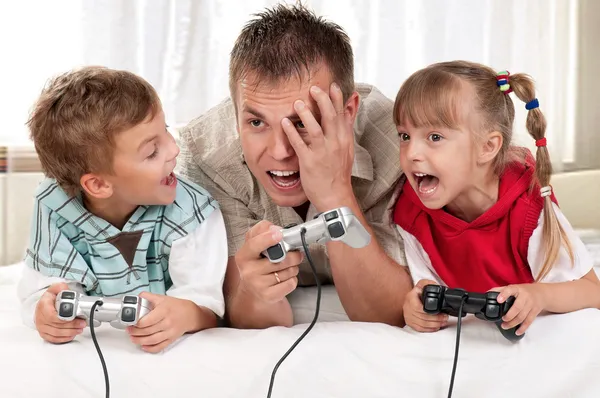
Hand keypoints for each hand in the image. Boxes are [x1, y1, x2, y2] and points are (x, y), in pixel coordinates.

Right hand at [34, 283, 85, 343]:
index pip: (52, 316)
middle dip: (72, 326)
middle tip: (82, 324)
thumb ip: (60, 287)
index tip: (75, 317)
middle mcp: (40, 318)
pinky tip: (71, 335)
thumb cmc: (50, 298)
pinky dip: (63, 338)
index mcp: (43, 306)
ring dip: (70, 333)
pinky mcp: (44, 333)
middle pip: (56, 326)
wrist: (43, 305)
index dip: (64, 319)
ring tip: (79, 329)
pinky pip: (53, 339)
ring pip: (56, 333)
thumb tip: (65, 289)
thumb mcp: (55, 289)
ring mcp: (41, 327)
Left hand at [127, 293, 203, 352]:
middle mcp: (167, 322)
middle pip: (148, 331)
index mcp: (164, 311)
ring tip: (132, 338)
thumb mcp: (162, 298)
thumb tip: (136, 297)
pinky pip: (160, 347)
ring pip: (152, 340)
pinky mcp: (171, 339)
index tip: (131, 322)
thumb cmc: (175, 306)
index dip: (137, 323)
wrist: (190, 314)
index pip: (148, 320)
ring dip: (139, 341)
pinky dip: (150, 348)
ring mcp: (170, 332)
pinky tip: (143, 346)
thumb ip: (148, 297)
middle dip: (135, 332)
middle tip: (129, 330)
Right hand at [233, 220, 300, 303]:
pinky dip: (292, 279)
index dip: (268, 238)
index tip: (279, 234)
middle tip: (295, 253)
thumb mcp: (255, 244)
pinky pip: (291, 283)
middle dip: (293, 255)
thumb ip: (263, 231)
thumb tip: (275, 229)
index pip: (254, 245)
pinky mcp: (269, 296)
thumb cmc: (257, 263)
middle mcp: (249, 271)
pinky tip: (285, 278)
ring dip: (293, 267)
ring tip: (287, 267)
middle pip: (280, 259)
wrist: (252, 291)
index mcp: (244, 256)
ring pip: (288, 271)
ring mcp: (258, 285)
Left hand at [281, 82, 355, 210]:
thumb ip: (346, 126)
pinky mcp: (310, 162)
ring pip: (315, 129)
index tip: (331, 85)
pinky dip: (292, 132)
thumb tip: (351, 106)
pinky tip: (284, 122)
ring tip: (298, 102)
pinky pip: (300, 144)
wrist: (335, 196)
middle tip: (313, 88)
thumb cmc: (338, 172)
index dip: (337, 99)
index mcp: (344, 140)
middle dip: (322, 101)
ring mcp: (323, 153)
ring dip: (306, 114)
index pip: (342, 115)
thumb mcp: (347, 148)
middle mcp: (335, 144)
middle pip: (330, 117)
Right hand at [403, 279, 447, 331]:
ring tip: (443, 322)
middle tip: (445, 317)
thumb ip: (429, 284)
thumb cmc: (420, 290)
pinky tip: (435, 326)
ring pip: (421, 324)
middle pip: (421, 317)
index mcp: (410, 297)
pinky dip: (428, 329)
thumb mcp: (424, 283)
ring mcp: (407, 315)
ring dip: (434, 324)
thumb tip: (436, 287)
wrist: (413, 295)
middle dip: (436, 319)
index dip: (429, 313)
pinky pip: (419, 328)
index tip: (440, 312)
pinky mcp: (409, 322)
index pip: (417, 308)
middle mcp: (407, 307)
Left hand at [492, 283, 544, 335]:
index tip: (498, 300)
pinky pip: (529, 321)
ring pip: (523, 316)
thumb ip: (500, 290)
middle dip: (509, 315)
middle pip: (517, 307)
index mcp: (516, 289)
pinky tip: (517, 331)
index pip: (510, 290)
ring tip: (505, 326)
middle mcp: (525, 296)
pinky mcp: (535, 312)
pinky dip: (523, 328)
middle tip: (503, 319)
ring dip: (513, 323)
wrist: (541, 293)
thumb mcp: (512, 287)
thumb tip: (487, 293)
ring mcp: (531, 305)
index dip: (504, 295)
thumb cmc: (523, 291)